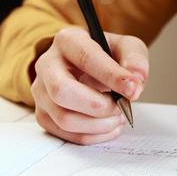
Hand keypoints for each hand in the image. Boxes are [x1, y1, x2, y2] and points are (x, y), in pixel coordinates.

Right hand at [31, 26, 148, 144]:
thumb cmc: (106, 56)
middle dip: (98, 105)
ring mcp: (41, 91)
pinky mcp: (43, 114)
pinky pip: (65, 134)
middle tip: (120, 106)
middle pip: (62, 91)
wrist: (88, 68)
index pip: (86, 58)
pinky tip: (107, 125)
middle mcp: (47, 64)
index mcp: (67, 40)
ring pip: (64, 118)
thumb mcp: (126, 47)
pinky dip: (93, 135)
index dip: (111, 76)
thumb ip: (135, 60)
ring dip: (98, 124)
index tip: (133, 90)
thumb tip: (136, 82)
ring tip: (117, 116)